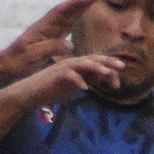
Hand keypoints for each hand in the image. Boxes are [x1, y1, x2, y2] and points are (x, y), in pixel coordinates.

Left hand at [0, 0, 101, 78]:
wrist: (7, 65)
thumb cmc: (18, 61)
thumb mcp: (33, 56)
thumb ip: (51, 48)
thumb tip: (70, 45)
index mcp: (43, 28)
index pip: (61, 12)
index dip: (74, 4)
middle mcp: (48, 26)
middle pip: (67, 10)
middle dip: (82, 0)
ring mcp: (50, 31)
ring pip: (69, 15)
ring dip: (81, 5)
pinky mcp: (52, 38)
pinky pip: (67, 24)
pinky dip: (76, 16)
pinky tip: (82, 11)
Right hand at [5, 54, 124, 109]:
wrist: (30, 93)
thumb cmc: (52, 89)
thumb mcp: (74, 86)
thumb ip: (87, 80)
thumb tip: (103, 77)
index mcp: (78, 65)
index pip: (97, 64)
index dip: (110, 71)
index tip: (117, 84)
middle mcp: (73, 62)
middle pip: (94, 59)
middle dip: (109, 62)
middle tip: (122, 66)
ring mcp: (64, 68)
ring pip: (84, 64)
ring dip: (97, 68)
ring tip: (108, 73)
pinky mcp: (56, 75)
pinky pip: (70, 76)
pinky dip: (78, 81)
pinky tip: (86, 89)